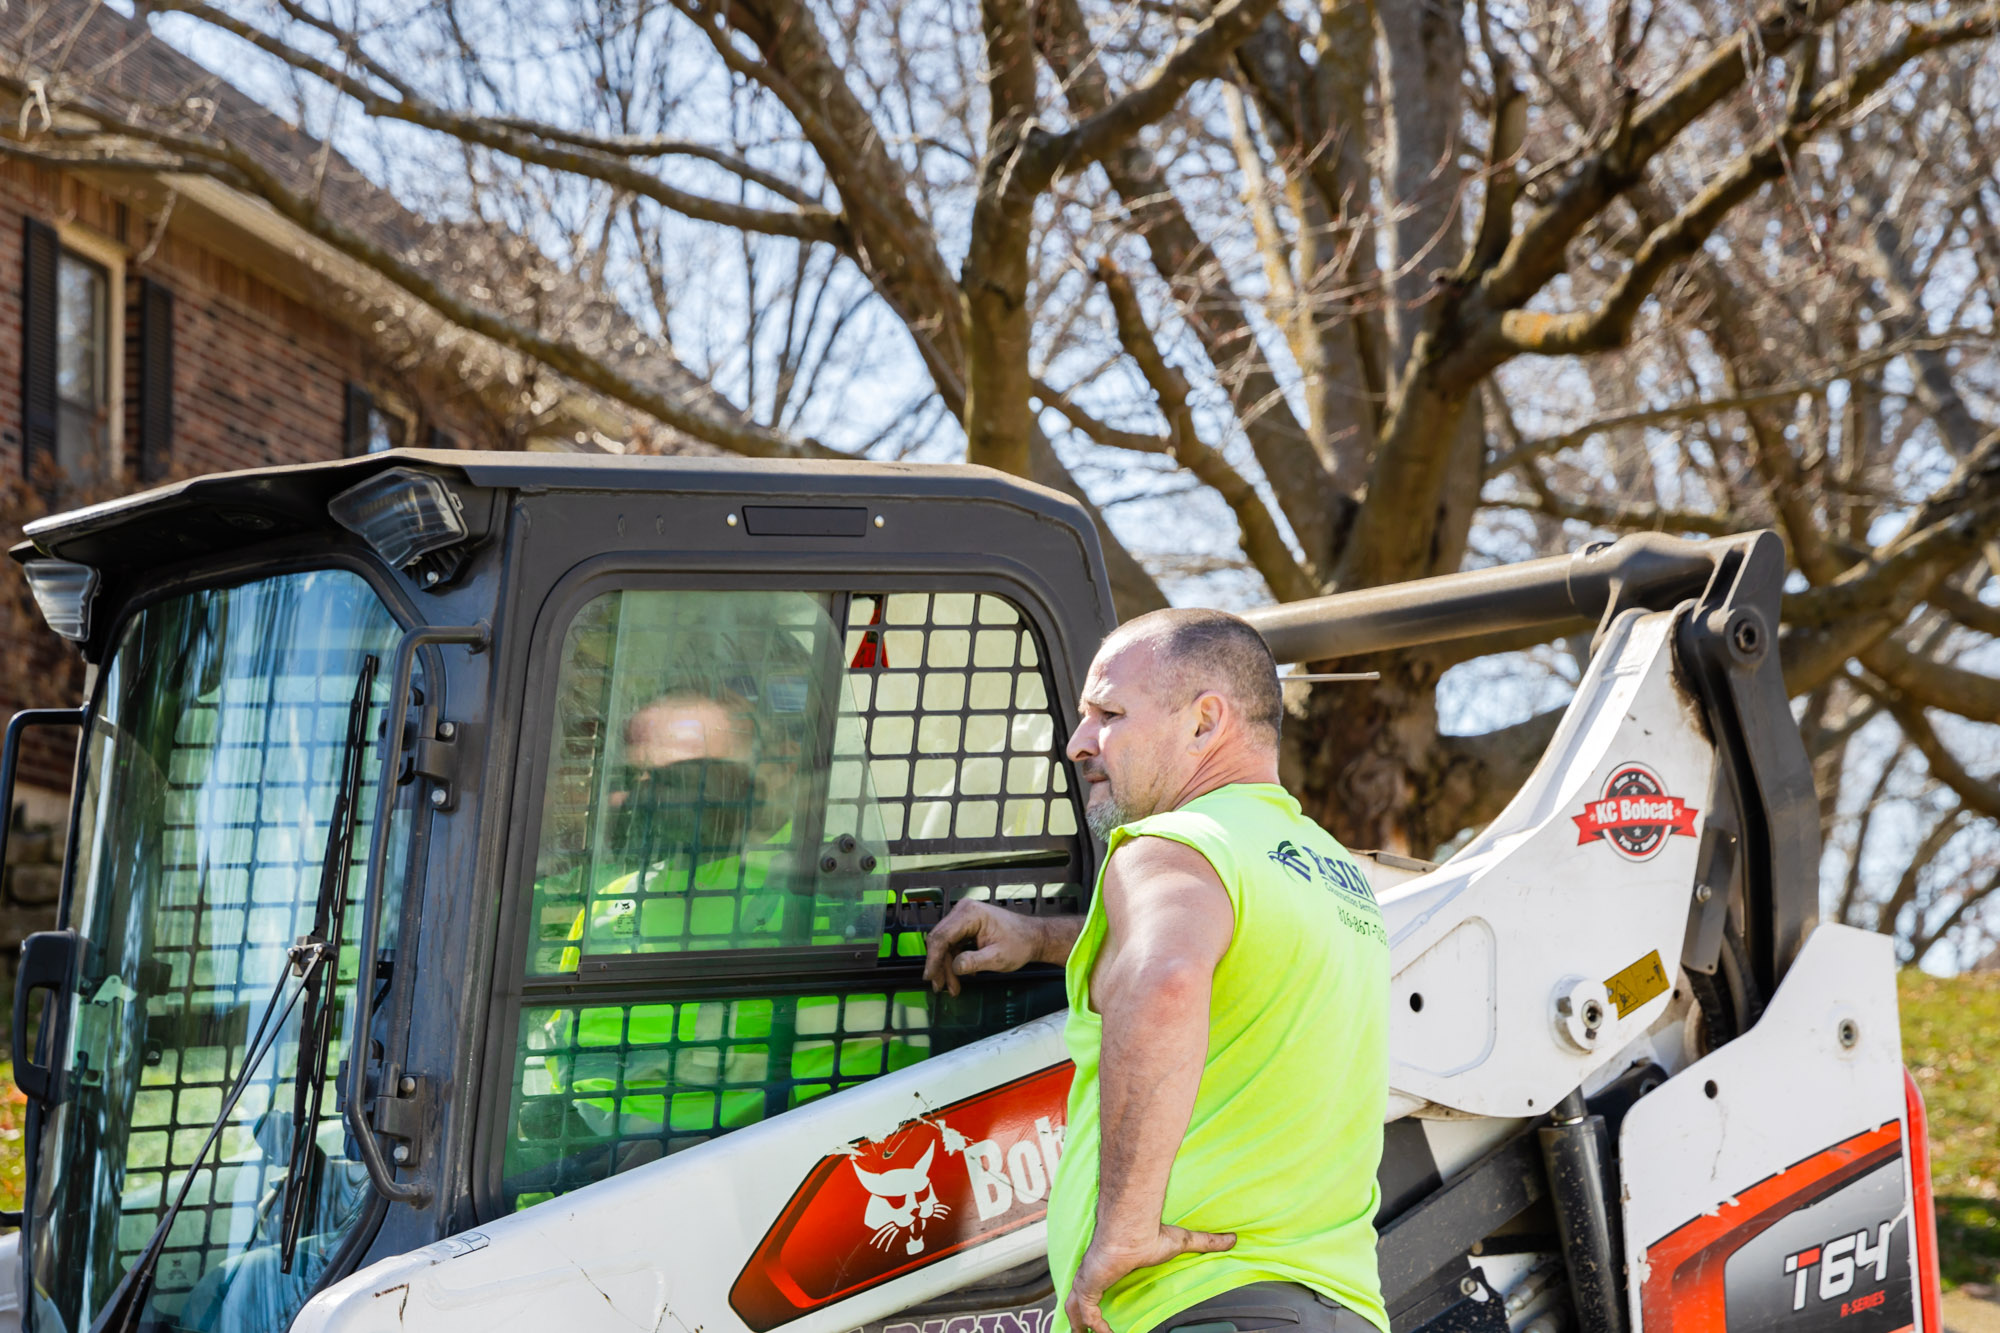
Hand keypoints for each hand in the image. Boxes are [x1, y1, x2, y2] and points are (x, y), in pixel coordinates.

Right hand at [921, 900, 1041, 994]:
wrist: (1032, 938)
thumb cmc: (1020, 943)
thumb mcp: (998, 957)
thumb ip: (975, 961)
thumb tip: (955, 967)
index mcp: (970, 914)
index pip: (942, 937)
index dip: (934, 959)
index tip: (930, 977)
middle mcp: (963, 911)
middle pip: (940, 941)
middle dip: (940, 966)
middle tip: (941, 987)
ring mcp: (963, 918)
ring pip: (944, 945)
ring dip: (946, 967)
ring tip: (952, 987)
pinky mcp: (965, 926)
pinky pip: (951, 945)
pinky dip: (953, 962)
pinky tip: (959, 976)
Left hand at [1063, 1225, 1236, 1332]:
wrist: (1131, 1230)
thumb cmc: (1149, 1234)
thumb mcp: (1181, 1243)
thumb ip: (1204, 1243)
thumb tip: (1231, 1239)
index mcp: (1109, 1267)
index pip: (1098, 1288)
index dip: (1097, 1302)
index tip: (1105, 1317)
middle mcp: (1095, 1274)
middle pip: (1079, 1302)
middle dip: (1080, 1317)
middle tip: (1087, 1332)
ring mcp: (1088, 1281)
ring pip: (1075, 1310)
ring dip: (1079, 1324)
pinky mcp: (1087, 1287)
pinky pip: (1085, 1314)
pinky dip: (1092, 1327)